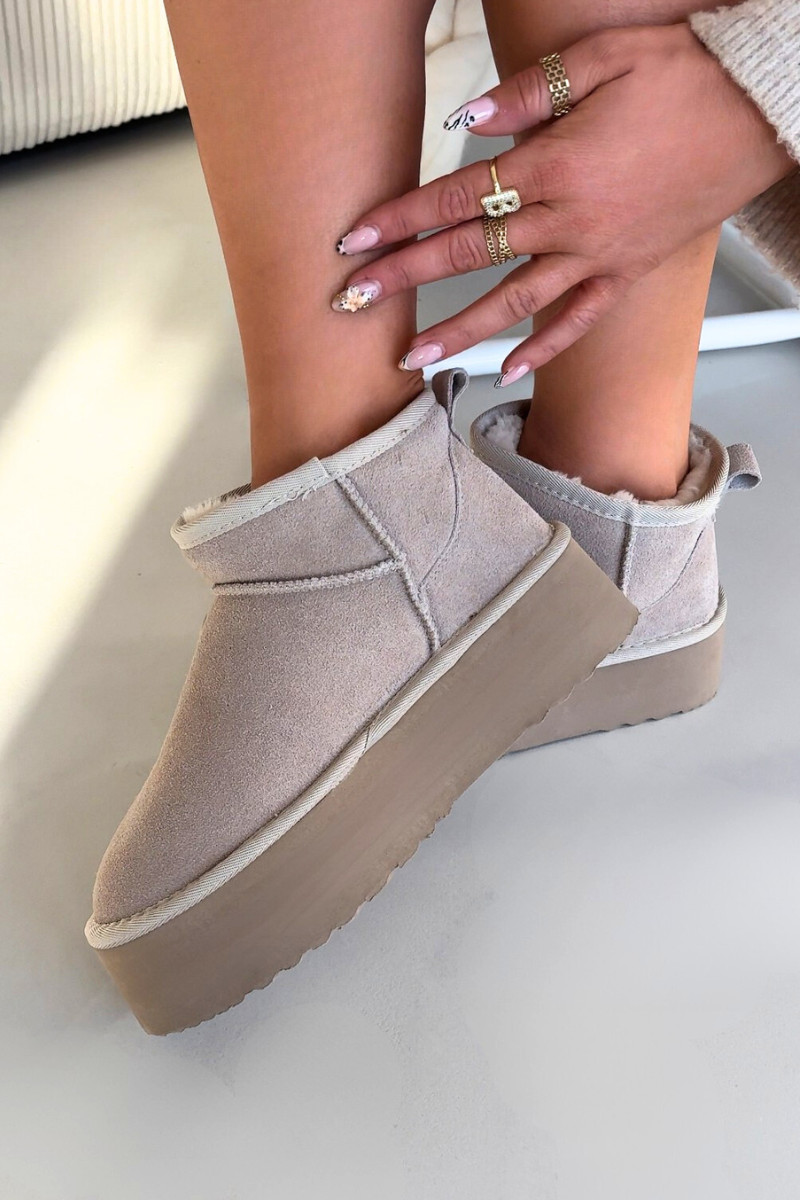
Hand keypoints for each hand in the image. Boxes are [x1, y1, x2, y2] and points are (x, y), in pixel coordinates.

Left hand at [332, 23, 794, 380]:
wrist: (762, 111)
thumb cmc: (687, 77)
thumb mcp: (604, 57)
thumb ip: (527, 93)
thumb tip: (463, 124)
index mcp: (556, 164)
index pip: (456, 198)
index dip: (399, 220)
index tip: (355, 243)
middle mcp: (570, 221)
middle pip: (469, 256)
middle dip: (405, 279)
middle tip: (352, 302)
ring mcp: (599, 254)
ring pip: (514, 303)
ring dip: (457, 332)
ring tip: (411, 359)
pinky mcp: (627, 272)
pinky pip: (578, 319)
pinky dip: (543, 347)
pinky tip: (509, 370)